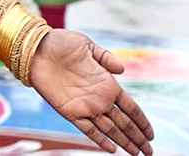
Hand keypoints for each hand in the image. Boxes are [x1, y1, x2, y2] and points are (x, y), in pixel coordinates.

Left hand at [29, 29, 153, 153]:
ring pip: (110, 129)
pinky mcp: (69, 111)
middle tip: (149, 152)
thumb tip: (122, 70)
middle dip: (137, 138)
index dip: (142, 122)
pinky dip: (99, 139)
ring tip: (136, 154)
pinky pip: (87, 129)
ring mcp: (85, 106)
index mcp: (107, 84)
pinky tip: (112, 149)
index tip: (151, 135)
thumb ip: (106, 57)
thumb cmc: (62, 43)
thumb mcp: (87, 46)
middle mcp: (99, 98)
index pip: (130, 108)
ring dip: (123, 142)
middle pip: (123, 123)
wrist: (36, 47)